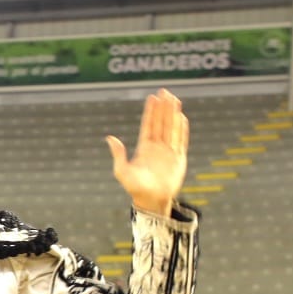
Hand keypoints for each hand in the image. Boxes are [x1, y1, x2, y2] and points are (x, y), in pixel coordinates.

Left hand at [105, 89, 187, 216]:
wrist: (152, 201)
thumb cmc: (135, 189)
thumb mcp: (122, 171)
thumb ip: (118, 155)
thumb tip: (110, 138)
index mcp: (144, 148)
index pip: (148, 125)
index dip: (150, 112)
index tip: (152, 98)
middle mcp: (157, 148)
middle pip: (161, 123)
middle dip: (163, 108)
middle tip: (165, 92)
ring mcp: (168, 152)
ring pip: (171, 128)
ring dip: (173, 114)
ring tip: (174, 99)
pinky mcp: (179, 159)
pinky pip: (181, 141)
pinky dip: (182, 129)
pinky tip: (182, 117)